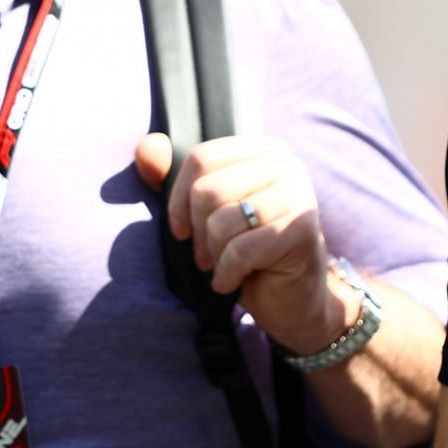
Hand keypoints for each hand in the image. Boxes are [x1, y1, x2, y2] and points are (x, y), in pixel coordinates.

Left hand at [134, 133, 344, 353]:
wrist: (292, 298)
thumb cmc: (246, 249)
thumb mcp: (206, 212)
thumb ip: (173, 178)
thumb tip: (145, 151)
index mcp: (262, 149)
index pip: (201, 158)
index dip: (178, 199)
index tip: (181, 230)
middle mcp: (285, 163)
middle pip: (209, 189)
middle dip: (198, 231)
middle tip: (205, 254)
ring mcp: (298, 195)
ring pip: (223, 220)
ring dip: (214, 253)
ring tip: (222, 265)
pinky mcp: (302, 231)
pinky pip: (241, 250)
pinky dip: (227, 273)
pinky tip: (230, 281)